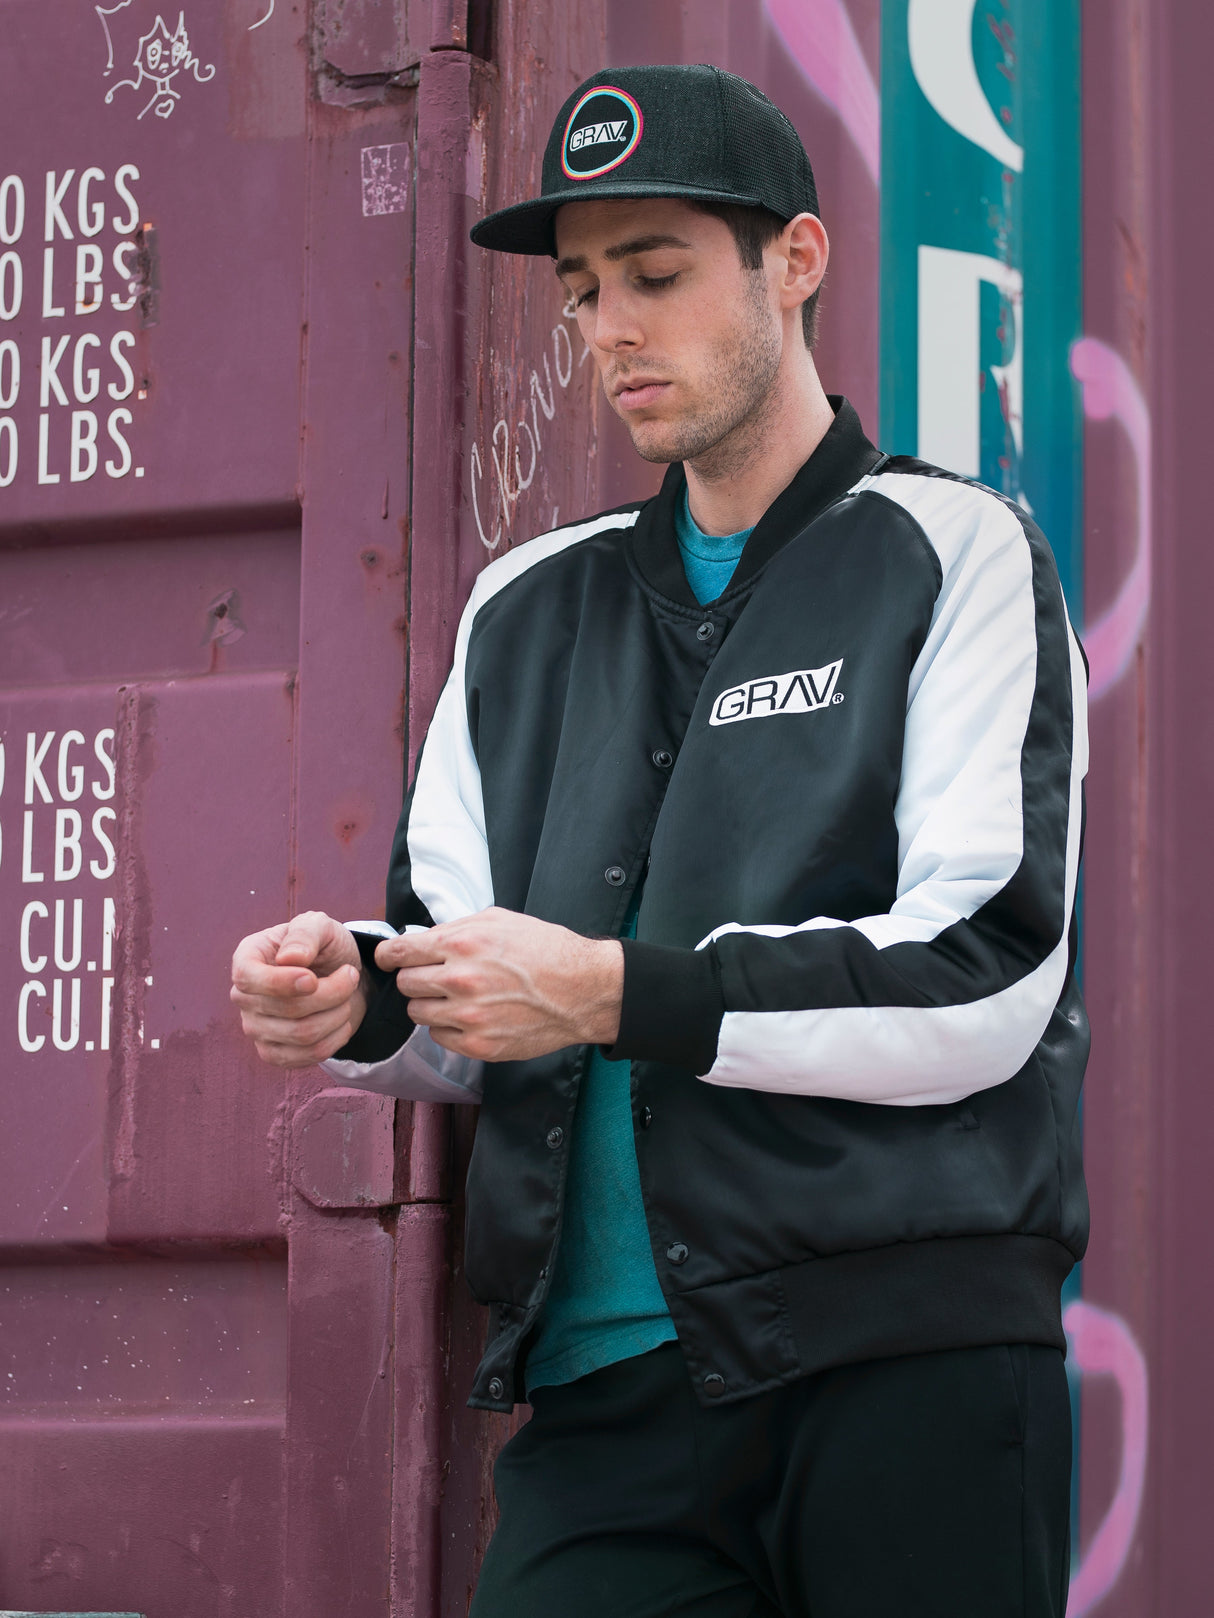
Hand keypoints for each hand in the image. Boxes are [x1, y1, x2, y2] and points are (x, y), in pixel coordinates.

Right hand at [230, 911, 366, 1066]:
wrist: (340, 975)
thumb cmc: (324, 947)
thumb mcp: (320, 926)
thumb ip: (305, 933)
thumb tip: (290, 959)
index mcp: (247, 958)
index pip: (247, 978)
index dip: (281, 982)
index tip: (313, 978)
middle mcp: (243, 996)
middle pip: (286, 1008)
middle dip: (331, 993)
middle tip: (350, 976)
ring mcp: (255, 1028)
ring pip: (302, 1034)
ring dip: (338, 1015)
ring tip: (346, 998)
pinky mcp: (273, 1052)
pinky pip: (307, 1056)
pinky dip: (335, 1039)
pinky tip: (341, 1022)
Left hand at [374, 906, 622, 1061]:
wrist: (582, 989)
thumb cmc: (545, 950)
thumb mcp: (499, 920)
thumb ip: (455, 929)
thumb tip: (420, 941)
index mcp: (462, 943)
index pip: (399, 953)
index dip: (388, 956)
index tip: (388, 960)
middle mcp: (460, 979)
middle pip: (405, 984)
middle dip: (415, 978)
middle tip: (434, 977)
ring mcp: (469, 1016)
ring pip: (417, 1013)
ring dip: (429, 1004)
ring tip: (454, 997)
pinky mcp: (479, 1045)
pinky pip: (438, 1038)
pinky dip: (447, 1027)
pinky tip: (469, 1015)